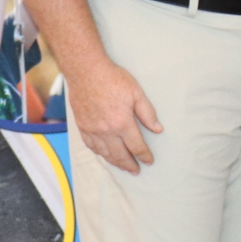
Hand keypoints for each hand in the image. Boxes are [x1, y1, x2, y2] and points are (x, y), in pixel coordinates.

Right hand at [67, 59, 163, 174]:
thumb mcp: (136, 93)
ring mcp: (92, 130)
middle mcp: (106, 130)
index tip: (149, 161)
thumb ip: (147, 113)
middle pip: (120, 155)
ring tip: (123, 167)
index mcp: (122, 123)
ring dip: (115, 162)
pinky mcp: (82, 126)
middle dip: (130, 164)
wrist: (86, 71)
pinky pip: (91, 146)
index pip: (136, 146)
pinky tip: (105, 155)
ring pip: (105, 153)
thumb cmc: (112, 79)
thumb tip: (158, 129)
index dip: (144, 155)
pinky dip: (99, 153)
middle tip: (136, 170)